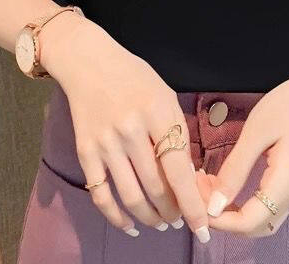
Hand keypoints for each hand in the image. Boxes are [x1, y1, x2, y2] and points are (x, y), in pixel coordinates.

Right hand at [39, 13, 210, 241]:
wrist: (89, 62)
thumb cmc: (134, 77)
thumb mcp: (166, 96)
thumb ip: (178, 133)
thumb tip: (190, 178)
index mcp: (157, 112)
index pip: (178, 169)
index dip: (192, 204)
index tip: (203, 227)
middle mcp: (131, 129)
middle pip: (156, 187)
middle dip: (173, 212)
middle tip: (182, 220)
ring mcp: (106, 142)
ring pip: (131, 196)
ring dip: (151, 218)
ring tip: (162, 223)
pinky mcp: (85, 151)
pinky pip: (101, 195)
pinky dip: (116, 217)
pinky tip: (130, 225)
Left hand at [203, 57, 288, 236]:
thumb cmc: (287, 107)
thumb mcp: (255, 133)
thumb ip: (235, 170)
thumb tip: (214, 205)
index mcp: (283, 186)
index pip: (247, 223)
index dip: (219, 220)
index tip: (195, 199)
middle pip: (253, 227)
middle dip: (222, 217)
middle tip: (199, 189)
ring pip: (258, 220)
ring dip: (231, 212)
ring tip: (208, 186)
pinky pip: (263, 207)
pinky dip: (241, 204)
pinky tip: (225, 184)